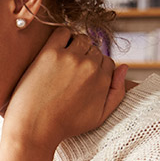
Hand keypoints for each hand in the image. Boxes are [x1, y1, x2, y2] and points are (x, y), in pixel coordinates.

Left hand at [4, 28, 130, 147]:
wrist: (34, 128)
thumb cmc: (66, 125)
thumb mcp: (99, 117)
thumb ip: (117, 92)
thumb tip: (125, 67)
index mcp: (103, 79)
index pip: (108, 62)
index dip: (96, 69)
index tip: (83, 79)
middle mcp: (90, 66)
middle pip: (95, 50)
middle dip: (86, 58)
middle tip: (71, 72)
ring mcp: (70, 58)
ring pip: (81, 39)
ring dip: (75, 46)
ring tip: (64, 62)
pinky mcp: (50, 53)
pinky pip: (62, 32)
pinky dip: (62, 36)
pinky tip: (56, 50)